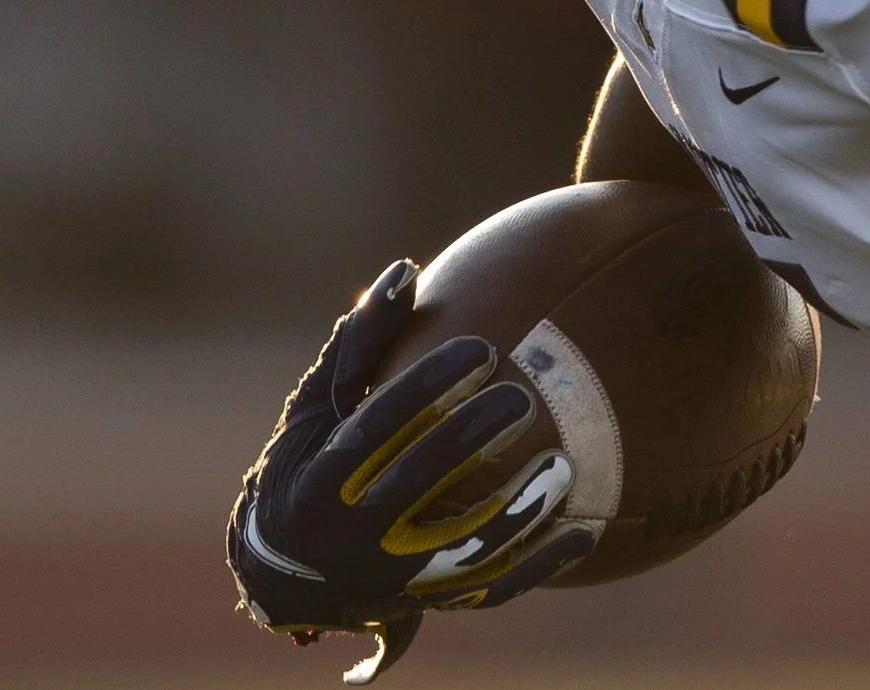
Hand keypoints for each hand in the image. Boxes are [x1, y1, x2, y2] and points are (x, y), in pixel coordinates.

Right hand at [228, 260, 595, 681]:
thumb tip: (407, 268)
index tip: (482, 348)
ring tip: (564, 468)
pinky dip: (542, 563)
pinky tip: (587, 530)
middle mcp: (353, 532)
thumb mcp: (314, 406)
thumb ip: (360, 342)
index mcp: (322, 476)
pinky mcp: (428, 602)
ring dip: (517, 511)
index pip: (379, 425)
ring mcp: (394, 577)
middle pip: (420, 482)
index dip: (429, 385)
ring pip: (462, 551)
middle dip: (472, 438)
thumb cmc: (302, 465)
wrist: (282, 575)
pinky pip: (494, 587)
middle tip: (522, 399)